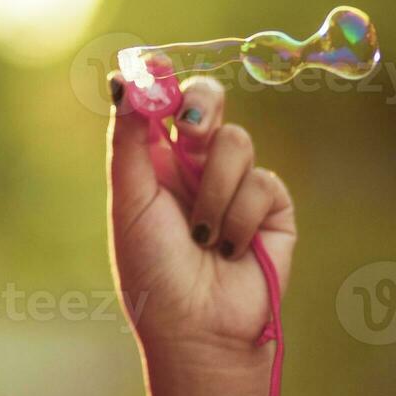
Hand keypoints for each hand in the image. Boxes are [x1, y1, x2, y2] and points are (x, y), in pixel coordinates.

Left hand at [105, 68, 296, 357]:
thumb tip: (122, 80)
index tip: (155, 66)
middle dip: (201, 104)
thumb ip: (129, 140)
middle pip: (207, 101)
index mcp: (154, 160)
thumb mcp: (130, 201)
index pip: (161, 102)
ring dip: (213, 192)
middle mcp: (195, 165)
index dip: (160, 80)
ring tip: (201, 238)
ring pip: (236, 141)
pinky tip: (230, 250)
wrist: (197, 329)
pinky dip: (240, 218)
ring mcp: (236, 183)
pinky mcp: (273, 207)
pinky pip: (263, 182)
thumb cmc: (152, 271)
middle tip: (191, 126)